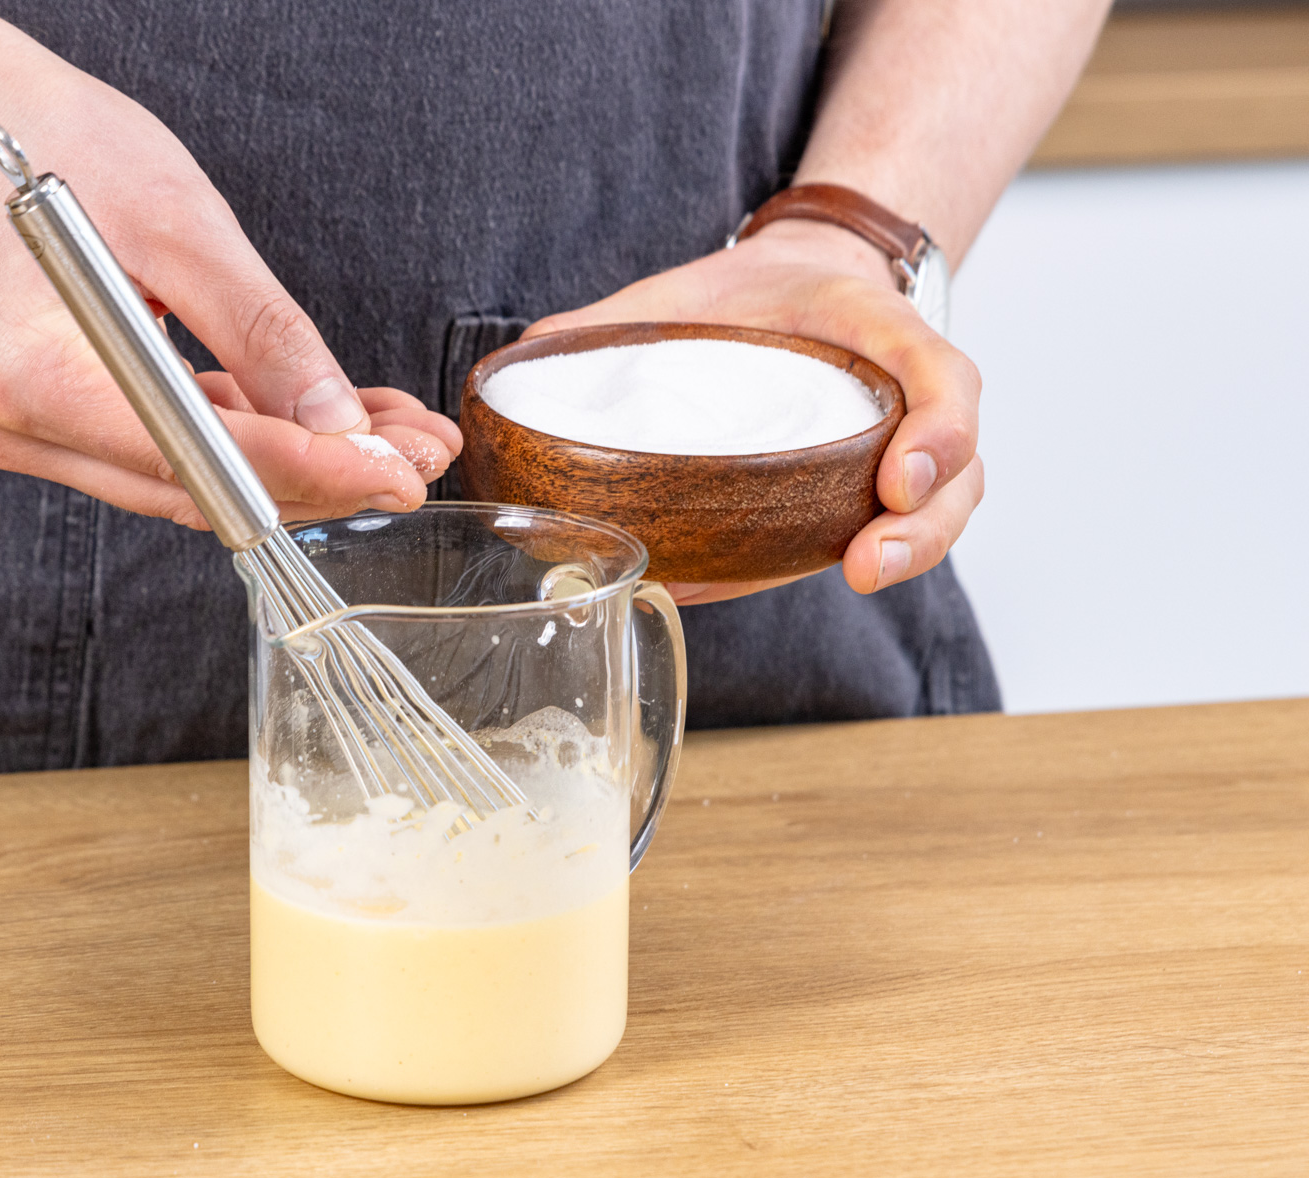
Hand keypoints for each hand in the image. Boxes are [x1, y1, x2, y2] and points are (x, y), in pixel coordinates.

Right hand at [0, 54, 457, 529]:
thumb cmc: (59, 148)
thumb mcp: (184, 225)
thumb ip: (264, 335)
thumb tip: (337, 426)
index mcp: (32, 374)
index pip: (197, 455)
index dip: (308, 470)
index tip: (394, 476)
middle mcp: (19, 425)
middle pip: (200, 486)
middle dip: (321, 475)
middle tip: (416, 458)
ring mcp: (33, 433)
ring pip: (197, 477)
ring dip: (299, 461)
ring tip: (390, 435)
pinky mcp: (57, 424)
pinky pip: (173, 451)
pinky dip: (253, 436)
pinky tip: (326, 421)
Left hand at [522, 218, 982, 604]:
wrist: (799, 284)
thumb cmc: (756, 294)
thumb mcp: (697, 286)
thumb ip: (619, 321)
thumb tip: (528, 357)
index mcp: (878, 331)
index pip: (942, 376)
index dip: (936, 431)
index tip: (895, 478)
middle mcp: (906, 398)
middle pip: (957, 472)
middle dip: (922, 527)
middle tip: (867, 563)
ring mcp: (900, 451)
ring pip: (940, 511)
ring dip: (909, 554)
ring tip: (859, 579)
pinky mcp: (871, 492)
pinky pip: (894, 530)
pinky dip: (871, 560)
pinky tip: (809, 586)